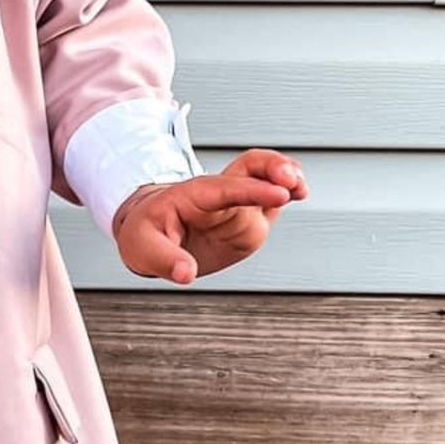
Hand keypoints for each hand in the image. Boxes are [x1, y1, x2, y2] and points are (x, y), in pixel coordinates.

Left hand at [110, 152, 307, 284]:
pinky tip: (300, 194)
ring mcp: (236, 205)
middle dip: (273, 169)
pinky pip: (269, 200)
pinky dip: (286, 193)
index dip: (254, 190)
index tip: (280, 195)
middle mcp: (220, 196)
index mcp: (195, 196)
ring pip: (265, 179)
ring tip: (302, 189)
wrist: (147, 231)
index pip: (228, 189)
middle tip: (293, 182)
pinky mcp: (246, 217)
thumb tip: (186, 274)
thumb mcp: (142, 248)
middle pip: (251, 168)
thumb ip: (165, 260)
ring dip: (286, 178)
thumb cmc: (144, 233)